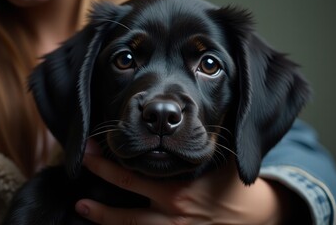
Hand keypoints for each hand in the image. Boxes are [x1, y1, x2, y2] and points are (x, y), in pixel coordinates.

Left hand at [75, 142, 293, 224]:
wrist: (254, 219)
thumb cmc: (233, 188)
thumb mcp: (219, 163)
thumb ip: (200, 146)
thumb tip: (183, 120)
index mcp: (179, 188)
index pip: (136, 173)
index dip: (111, 161)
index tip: (96, 144)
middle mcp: (171, 210)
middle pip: (127, 191)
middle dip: (102, 174)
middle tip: (84, 160)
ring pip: (129, 224)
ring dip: (102, 215)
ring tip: (81, 206)